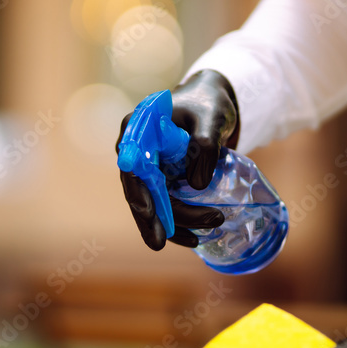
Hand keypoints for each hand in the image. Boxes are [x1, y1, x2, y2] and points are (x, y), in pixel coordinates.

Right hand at [117, 70, 239, 249]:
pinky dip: (178, 223)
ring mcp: (148, 168)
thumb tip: (197, 186)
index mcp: (138, 130)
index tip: (148, 211)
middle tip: (162, 242)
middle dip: (152, 219)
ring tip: (198, 239)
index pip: (133, 166)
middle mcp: (136, 152)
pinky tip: (194, 239)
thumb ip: (205, 145)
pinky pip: (165, 206)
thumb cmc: (209, 105)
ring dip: (173, 224)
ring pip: (152, 204)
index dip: (139, 190)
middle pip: (138, 191)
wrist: (213, 105)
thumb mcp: (212, 118)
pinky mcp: (162, 181)